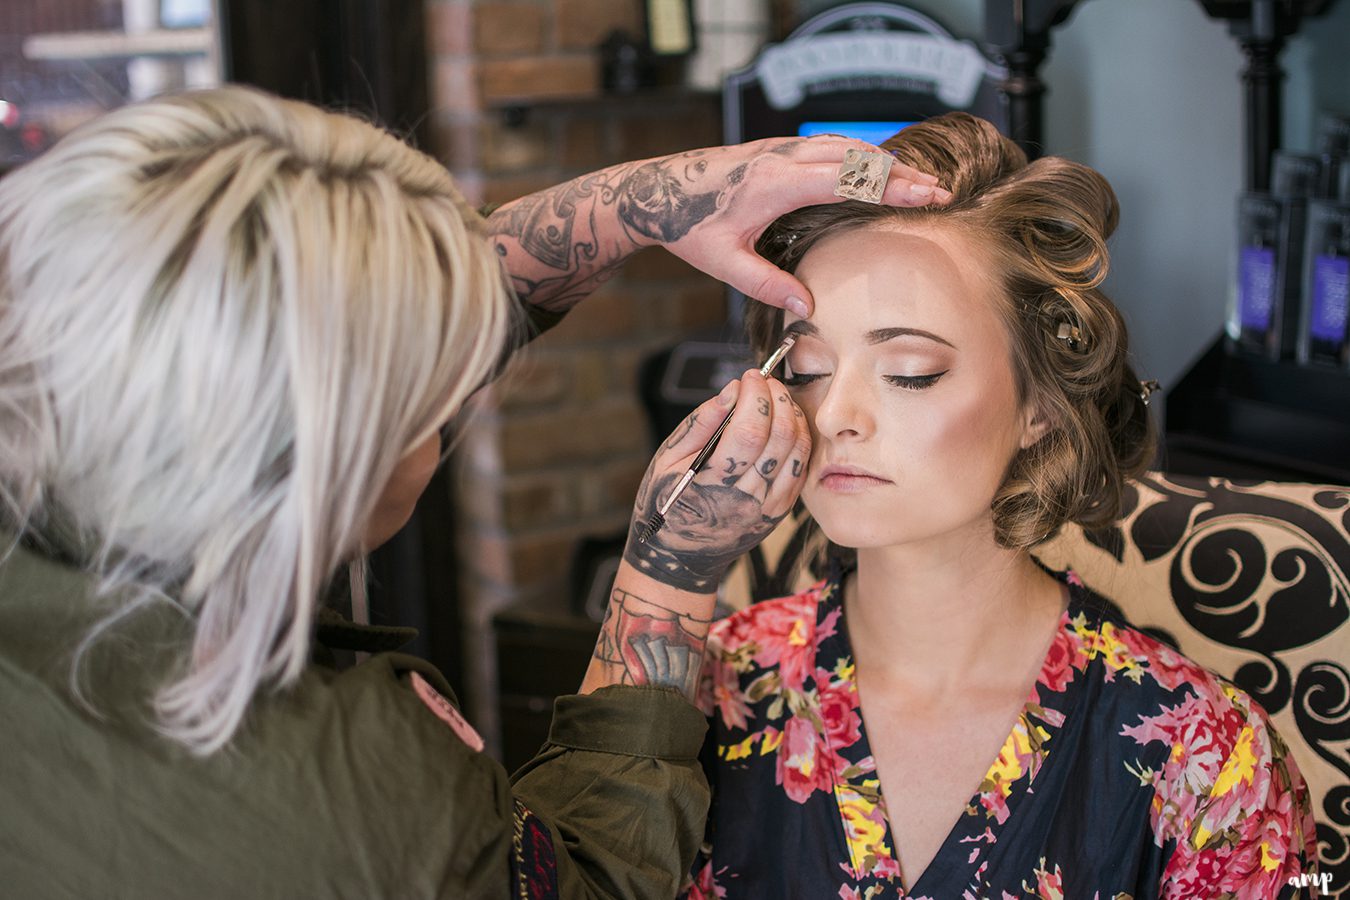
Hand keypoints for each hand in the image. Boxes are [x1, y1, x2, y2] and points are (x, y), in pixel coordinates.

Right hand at [581, 368, 810, 696]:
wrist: (679, 559)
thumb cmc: (666, 503)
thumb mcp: (667, 460)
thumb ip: (701, 423)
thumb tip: (733, 390)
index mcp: (709, 484)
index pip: (748, 432)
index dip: (755, 397)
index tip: (750, 377)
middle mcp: (743, 500)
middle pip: (778, 440)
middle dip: (778, 400)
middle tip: (768, 381)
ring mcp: (765, 510)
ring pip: (796, 454)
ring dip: (794, 417)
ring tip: (780, 398)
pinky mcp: (778, 514)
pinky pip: (800, 472)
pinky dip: (800, 442)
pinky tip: (790, 424)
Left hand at [635, 136, 951, 316]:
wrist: (653, 191)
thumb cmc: (686, 226)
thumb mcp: (723, 264)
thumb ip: (766, 285)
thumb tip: (807, 308)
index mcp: (775, 183)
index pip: (848, 179)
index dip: (891, 186)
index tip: (927, 195)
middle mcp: (782, 157)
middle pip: (857, 158)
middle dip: (901, 174)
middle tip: (940, 192)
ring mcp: (779, 149)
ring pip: (844, 147)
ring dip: (882, 162)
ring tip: (918, 182)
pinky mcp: (774, 149)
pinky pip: (827, 146)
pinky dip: (858, 155)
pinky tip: (875, 168)